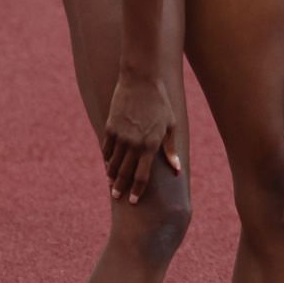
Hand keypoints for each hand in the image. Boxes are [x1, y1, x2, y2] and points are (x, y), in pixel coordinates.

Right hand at [101, 73, 180, 204]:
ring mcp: (120, 136)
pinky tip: (108, 164)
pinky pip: (106, 149)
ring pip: (113, 162)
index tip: (133, 201)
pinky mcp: (110, 127)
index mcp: (150, 145)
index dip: (137, 190)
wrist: (141, 81)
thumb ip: (170, 150)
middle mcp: (134, 144)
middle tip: (117, 195)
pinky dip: (107, 158)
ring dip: (111, 174)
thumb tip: (177, 170)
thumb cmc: (161, 104)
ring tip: (111, 182)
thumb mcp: (171, 126)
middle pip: (124, 173)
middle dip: (120, 187)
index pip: (142, 176)